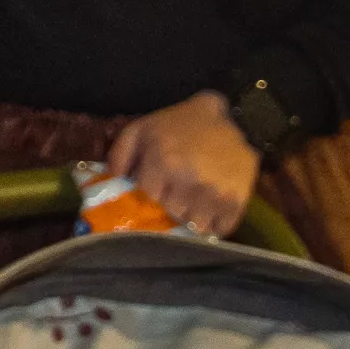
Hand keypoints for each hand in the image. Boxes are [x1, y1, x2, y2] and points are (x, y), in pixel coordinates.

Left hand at [104, 91, 258, 236]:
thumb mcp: (141, 130)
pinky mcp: (238, 201)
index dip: (148, 198)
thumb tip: (111, 182)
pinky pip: (220, 229)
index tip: (152, 193)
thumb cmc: (179, 126)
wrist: (230, 118)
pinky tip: (209, 209)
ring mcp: (216, 193)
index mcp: (164, 162)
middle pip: (171, 216)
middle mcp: (190, 180)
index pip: (148, 200)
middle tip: (172, 199)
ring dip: (191, 219)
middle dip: (168, 210)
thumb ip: (119, 155)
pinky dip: (214, 225)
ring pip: (194, 226)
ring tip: (190, 205)